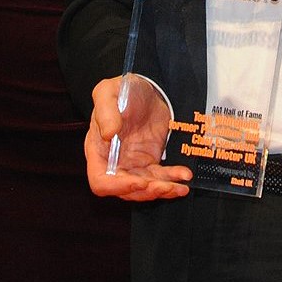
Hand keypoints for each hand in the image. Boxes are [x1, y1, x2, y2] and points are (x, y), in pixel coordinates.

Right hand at [84, 75, 190, 201]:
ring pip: (145, 189)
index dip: (119, 186)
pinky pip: (159, 178)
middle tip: (167, 186)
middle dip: (147, 192)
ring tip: (181, 186)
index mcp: (97, 150)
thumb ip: (105, 111)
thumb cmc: (123, 90)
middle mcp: (113, 163)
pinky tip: (184, 175)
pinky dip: (172, 179)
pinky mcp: (149, 162)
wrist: (147, 89)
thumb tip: (108, 134)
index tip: (140, 181)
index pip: (101, 181)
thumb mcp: (109, 92)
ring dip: (163, 190)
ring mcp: (132, 164)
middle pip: (126, 190)